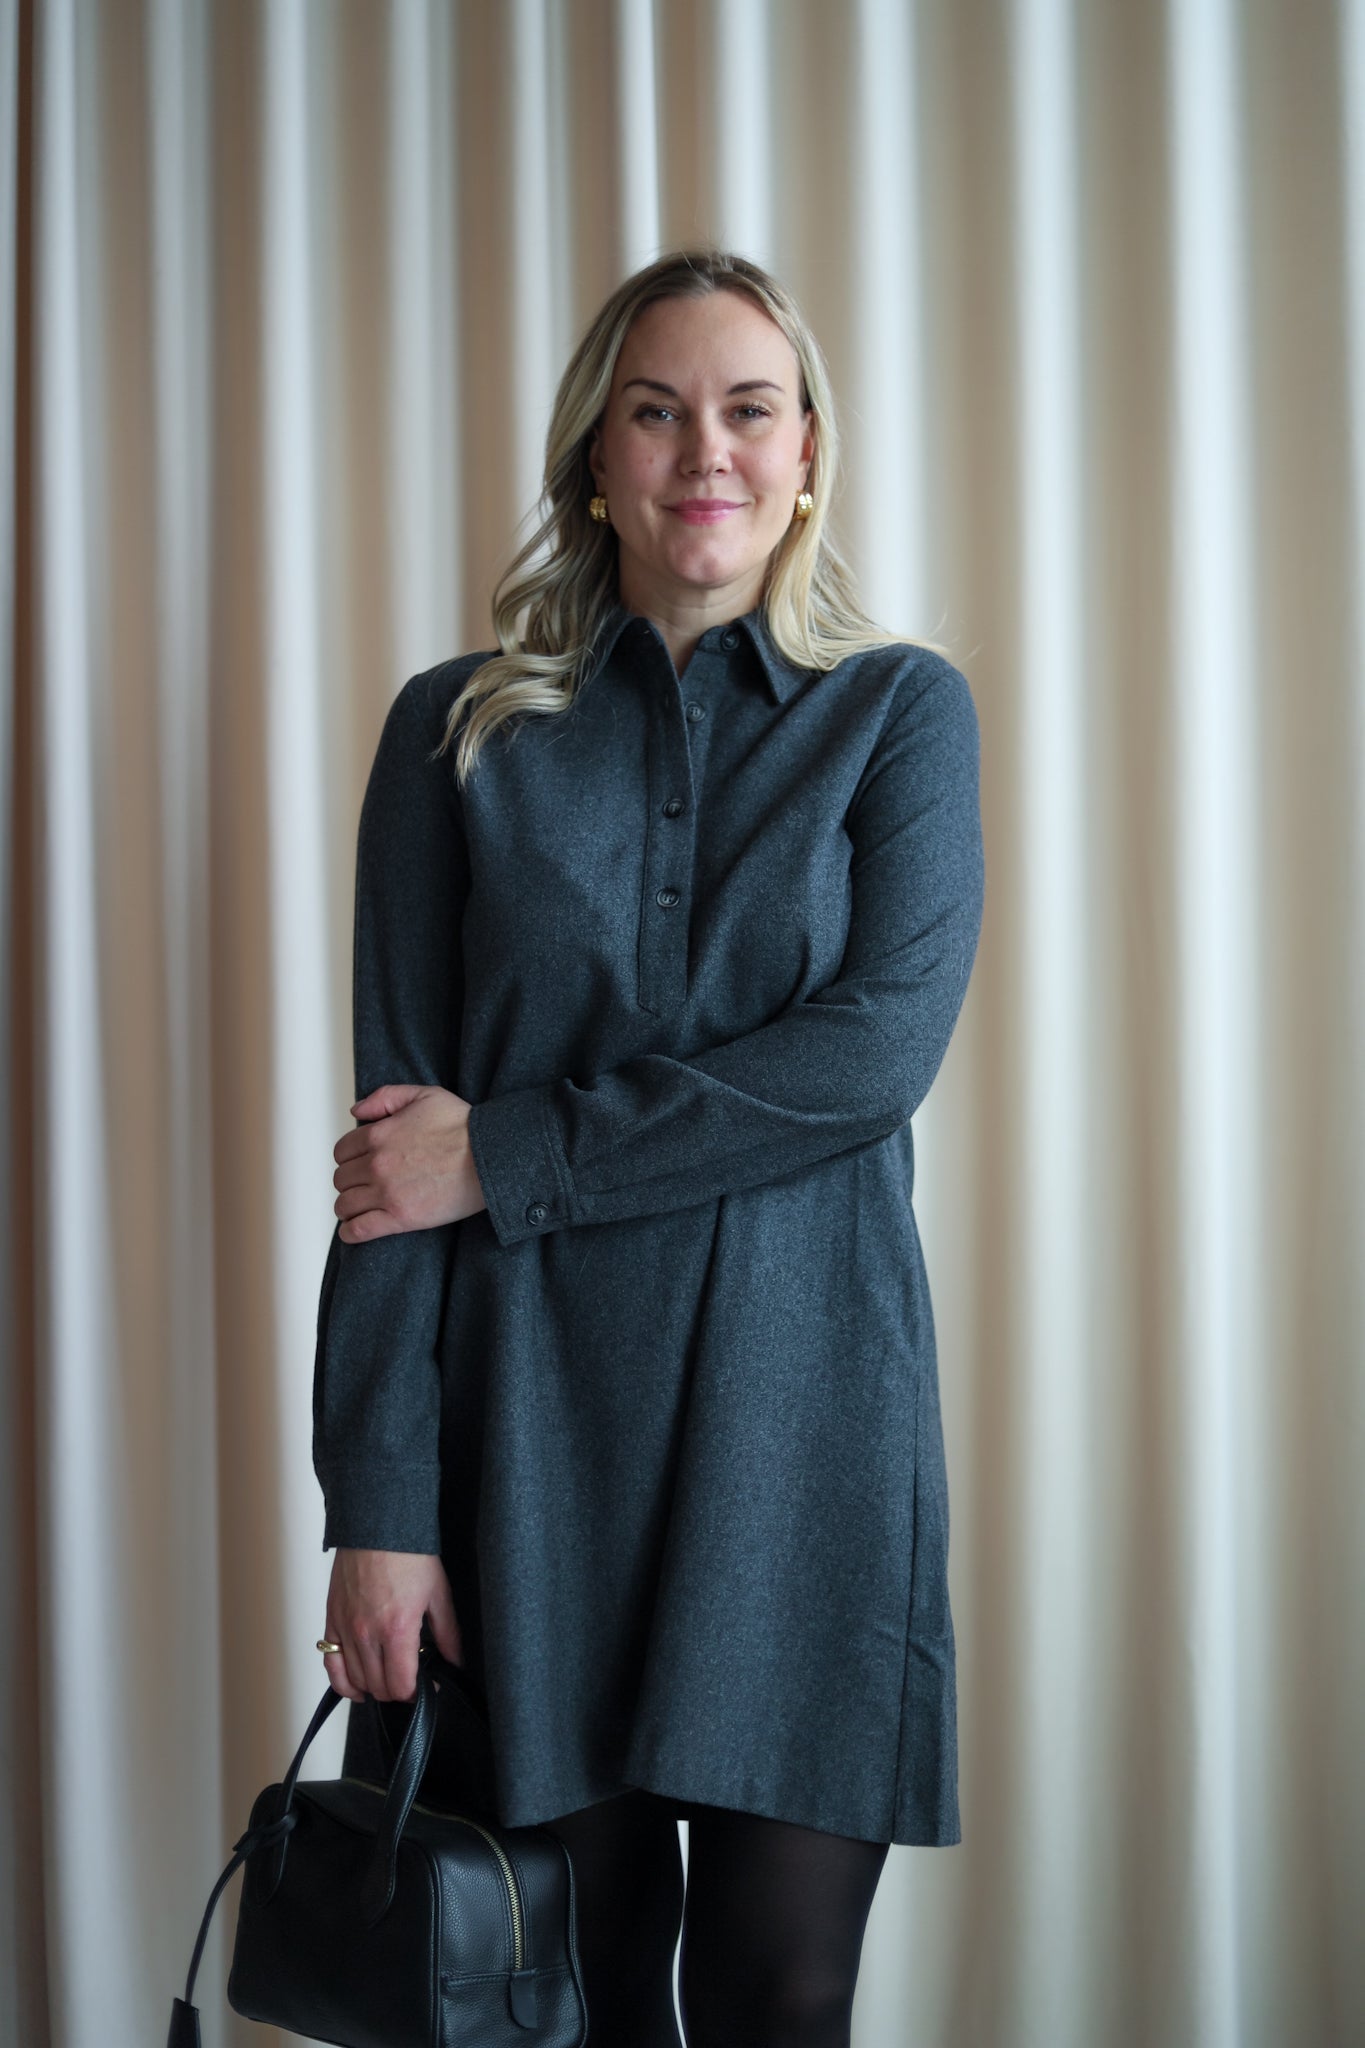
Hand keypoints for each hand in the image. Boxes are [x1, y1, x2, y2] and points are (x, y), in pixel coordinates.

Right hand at [321, 1548, 463, 1702]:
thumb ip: (448, 1633)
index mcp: (397, 1629)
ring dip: (374, 1688)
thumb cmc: (409, 1554)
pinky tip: (356, 1688)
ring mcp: (346, 1628)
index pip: (401, 1686)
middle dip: (398, 1692)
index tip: (426, 1687)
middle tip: (411, 1680)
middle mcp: (367, 1633)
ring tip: (389, 1679)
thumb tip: (455, 1661)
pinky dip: (342, 1682)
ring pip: (355, 1680)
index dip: (417, 1694)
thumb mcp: (439, 1593)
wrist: (378, 1525)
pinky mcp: (332, 1620)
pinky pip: (330, 1664)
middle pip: (378, 1688)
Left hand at [333, 1082, 485, 1241]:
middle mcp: (376, 1165)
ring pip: (345, 1204)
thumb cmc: (463, 1127)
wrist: (489, 1157)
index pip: (342, 1151)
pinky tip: (352, 1229)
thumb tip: (357, 1111)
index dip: (349, 1157)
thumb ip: (385, 1097)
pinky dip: (350, 1232)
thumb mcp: (424, 1095)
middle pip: (341, 1178)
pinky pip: (359, 1230)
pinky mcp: (400, 1218)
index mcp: (378, 1135)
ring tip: (358, 1207)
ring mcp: (386, 1193)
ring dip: (348, 1205)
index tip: (359, 1162)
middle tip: (363, 1183)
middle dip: (350, 1180)